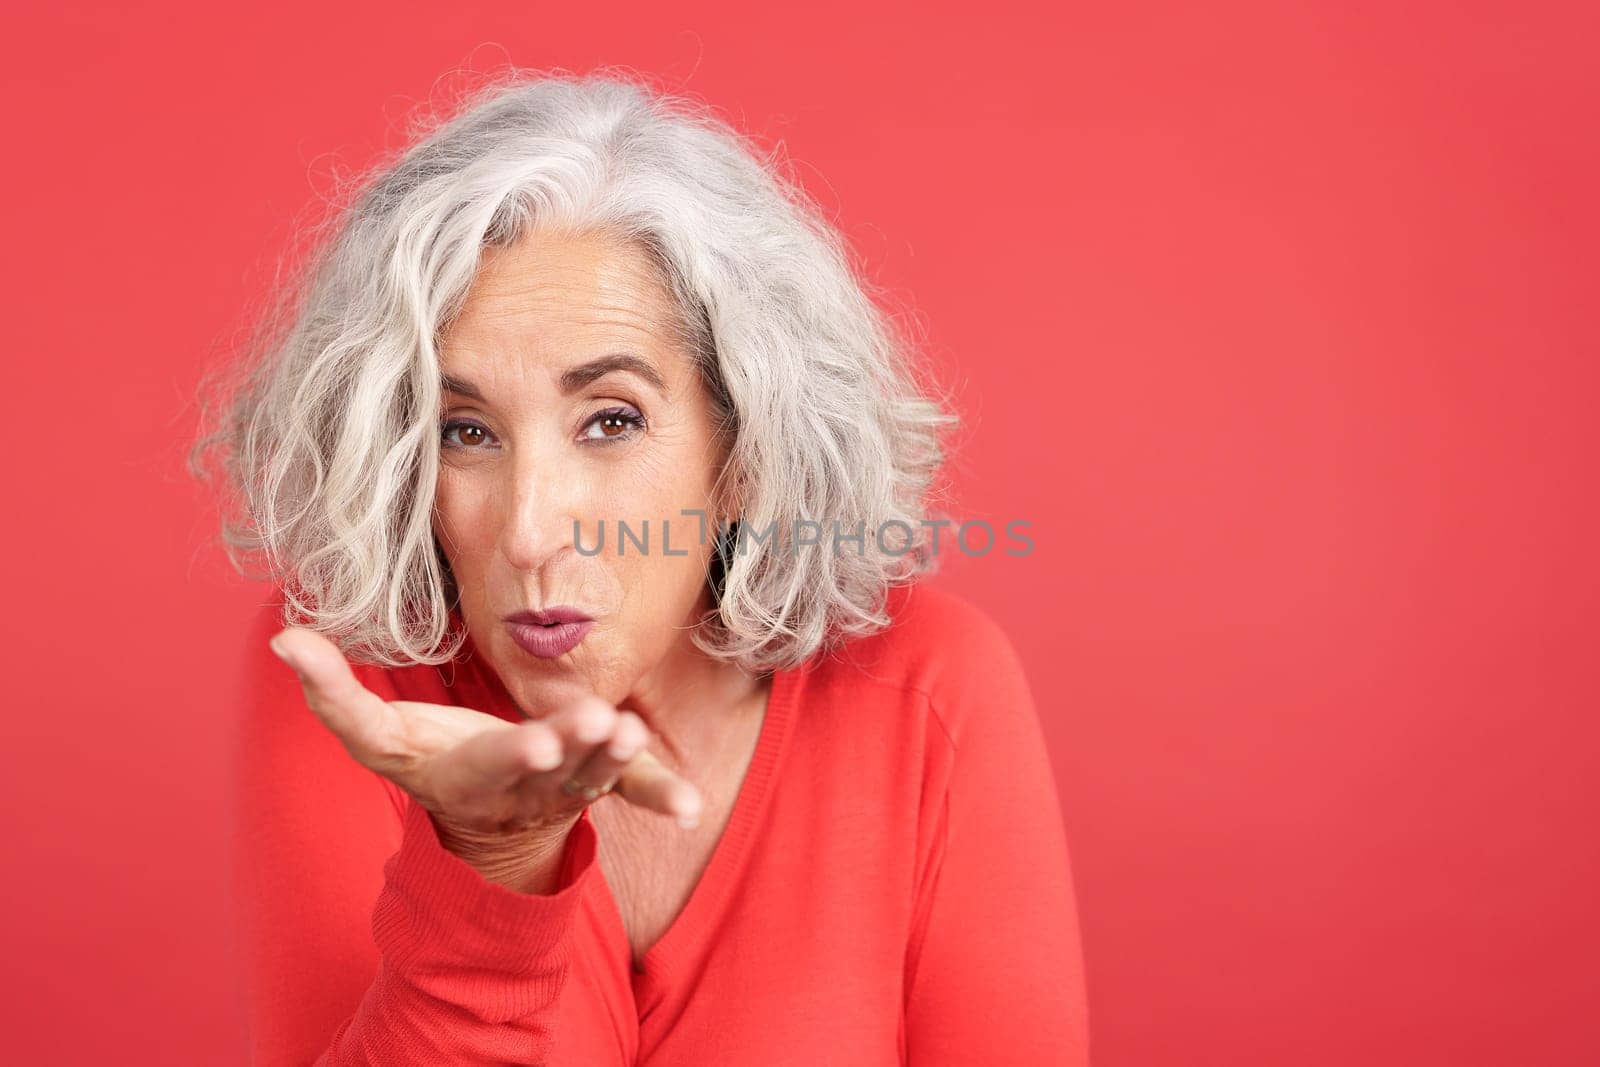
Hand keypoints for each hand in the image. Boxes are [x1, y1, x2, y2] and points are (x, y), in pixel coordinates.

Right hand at [267, 626, 703, 885]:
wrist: (477, 815)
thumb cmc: (427, 758)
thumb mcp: (375, 734)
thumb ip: (333, 691)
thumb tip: (284, 638)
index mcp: (471, 775)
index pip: (494, 764)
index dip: (516, 754)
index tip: (539, 740)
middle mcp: (523, 786)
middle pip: (552, 771)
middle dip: (575, 753)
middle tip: (603, 727)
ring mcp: (564, 787)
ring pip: (592, 776)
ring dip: (616, 761)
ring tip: (631, 733)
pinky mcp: (595, 780)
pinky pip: (632, 789)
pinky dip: (660, 794)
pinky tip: (692, 804)